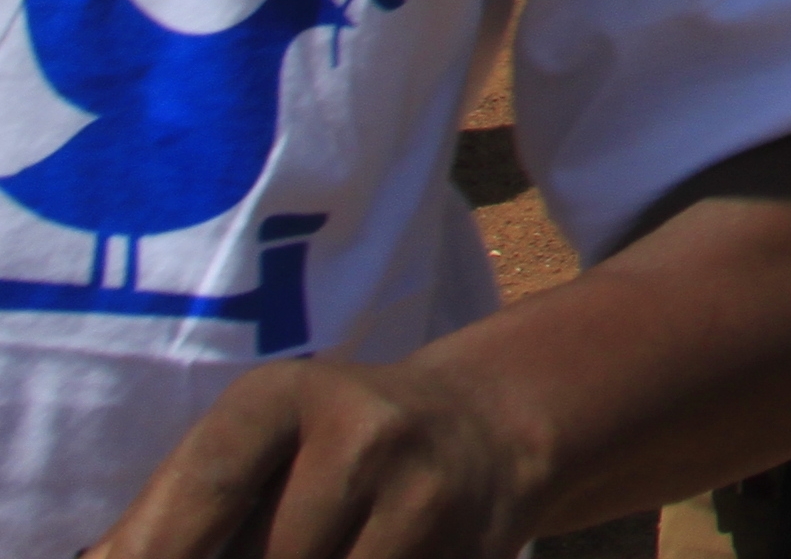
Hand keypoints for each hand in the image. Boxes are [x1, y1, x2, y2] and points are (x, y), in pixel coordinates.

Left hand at [88, 354, 538, 556]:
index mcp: (287, 397)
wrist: (485, 429)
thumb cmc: (328, 452)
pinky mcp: (471, 548)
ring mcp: (425, 495)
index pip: (206, 488)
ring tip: (316, 544)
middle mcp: (365, 433)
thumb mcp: (254, 446)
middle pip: (264, 557)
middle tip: (266, 543)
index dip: (156, 550)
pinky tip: (357, 552)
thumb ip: (171, 516)